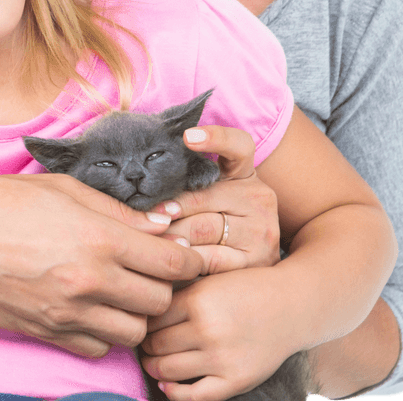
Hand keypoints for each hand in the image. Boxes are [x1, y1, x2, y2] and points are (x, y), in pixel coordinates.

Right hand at [0, 172, 203, 358]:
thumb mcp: (61, 188)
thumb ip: (117, 209)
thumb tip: (164, 224)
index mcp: (98, 237)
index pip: (173, 263)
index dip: (187, 259)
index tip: (180, 253)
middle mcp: (89, 280)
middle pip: (161, 301)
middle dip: (163, 285)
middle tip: (147, 268)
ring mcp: (67, 312)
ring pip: (135, 332)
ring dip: (135, 312)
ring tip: (118, 289)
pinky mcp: (47, 333)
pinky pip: (98, 348)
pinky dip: (103, 332)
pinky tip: (90, 307)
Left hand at [142, 267, 297, 400]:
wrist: (290, 306)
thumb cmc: (244, 289)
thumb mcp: (208, 279)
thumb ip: (177, 293)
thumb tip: (140, 310)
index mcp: (197, 300)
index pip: (151, 317)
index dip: (141, 321)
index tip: (139, 322)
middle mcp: (207, 330)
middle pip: (156, 344)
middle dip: (145, 345)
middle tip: (143, 343)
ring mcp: (221, 359)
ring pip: (168, 370)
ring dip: (154, 367)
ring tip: (152, 361)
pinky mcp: (235, 381)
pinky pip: (195, 396)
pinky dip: (174, 393)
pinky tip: (167, 386)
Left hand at [153, 125, 279, 274]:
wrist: (256, 266)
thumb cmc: (215, 220)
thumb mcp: (207, 192)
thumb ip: (185, 181)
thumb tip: (141, 181)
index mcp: (244, 172)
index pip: (238, 146)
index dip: (216, 137)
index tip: (188, 136)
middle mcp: (258, 197)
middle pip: (202, 196)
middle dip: (168, 208)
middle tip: (144, 213)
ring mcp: (261, 229)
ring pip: (202, 228)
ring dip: (171, 234)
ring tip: (151, 237)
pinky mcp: (257, 260)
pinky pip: (210, 257)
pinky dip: (186, 258)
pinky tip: (173, 258)